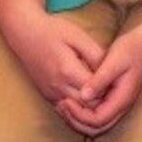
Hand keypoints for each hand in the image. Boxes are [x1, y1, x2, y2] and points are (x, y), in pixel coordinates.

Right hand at [0, 10, 104, 128]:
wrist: (24, 33)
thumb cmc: (53, 31)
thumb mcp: (79, 37)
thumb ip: (96, 55)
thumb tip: (110, 71)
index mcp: (68, 71)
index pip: (96, 92)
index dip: (109, 88)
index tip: (117, 80)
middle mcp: (57, 86)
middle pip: (88, 106)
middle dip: (103, 99)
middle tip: (113, 88)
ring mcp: (50, 92)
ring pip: (77, 111)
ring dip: (91, 105)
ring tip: (102, 91)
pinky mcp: (47, 95)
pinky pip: (66, 108)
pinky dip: (79, 105)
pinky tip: (88, 94)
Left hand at [71, 29, 141, 133]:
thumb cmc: (130, 51)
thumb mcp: (113, 62)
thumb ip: (99, 80)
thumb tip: (83, 96)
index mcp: (121, 99)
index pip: (98, 120)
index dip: (79, 115)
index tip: (66, 101)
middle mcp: (121, 106)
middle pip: (97, 128)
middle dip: (76, 121)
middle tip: (61, 106)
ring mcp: (118, 105)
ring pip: (96, 125)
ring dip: (78, 119)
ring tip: (63, 105)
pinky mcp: (113, 100)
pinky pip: (97, 115)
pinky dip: (83, 113)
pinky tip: (72, 101)